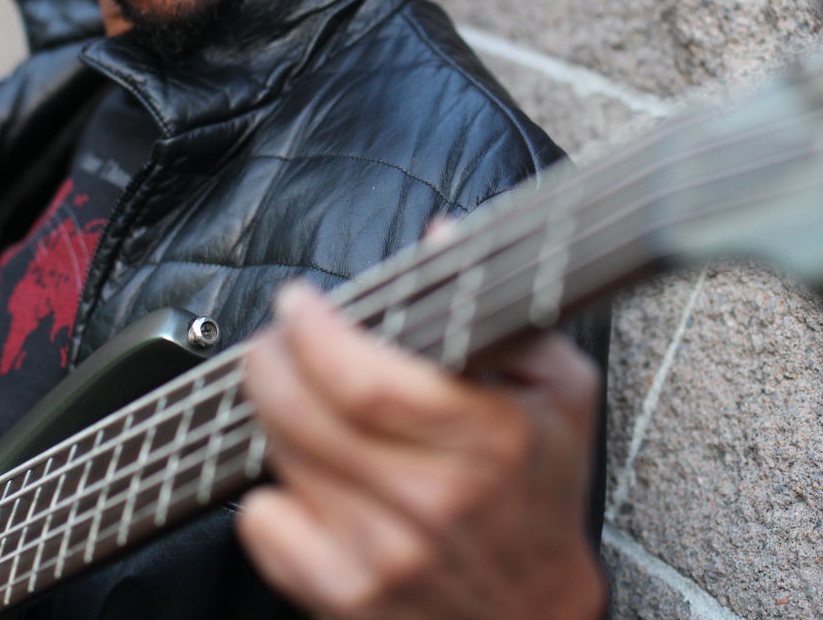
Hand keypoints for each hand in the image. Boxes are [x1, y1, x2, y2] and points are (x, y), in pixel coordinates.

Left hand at [238, 283, 605, 619]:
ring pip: (282, 460)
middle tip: (270, 340)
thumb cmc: (541, 494)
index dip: (316, 333)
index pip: (368, 383)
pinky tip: (304, 477)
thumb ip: (510, 312)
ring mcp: (383, 554)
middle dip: (270, 361)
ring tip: (294, 398)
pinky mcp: (344, 595)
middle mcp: (432, 501)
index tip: (298, 304)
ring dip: (273, 416)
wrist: (533, 617)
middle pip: (306, 415)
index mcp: (490, 440)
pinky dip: (268, 492)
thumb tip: (443, 239)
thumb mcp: (559, 391)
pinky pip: (263, 523)